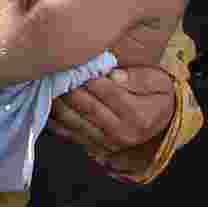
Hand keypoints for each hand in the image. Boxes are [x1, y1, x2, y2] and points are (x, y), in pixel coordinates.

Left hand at [47, 66, 175, 177]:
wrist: (160, 122)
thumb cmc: (157, 96)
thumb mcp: (159, 82)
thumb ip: (139, 78)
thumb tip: (115, 75)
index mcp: (137, 115)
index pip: (107, 92)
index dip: (88, 76)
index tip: (75, 61)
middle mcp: (120, 132)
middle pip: (87, 107)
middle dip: (68, 86)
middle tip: (55, 69)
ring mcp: (105, 142)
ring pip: (74, 121)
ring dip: (58, 102)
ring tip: (48, 82)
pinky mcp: (93, 146)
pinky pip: (68, 133)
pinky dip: (55, 119)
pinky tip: (47, 102)